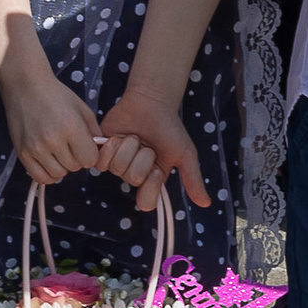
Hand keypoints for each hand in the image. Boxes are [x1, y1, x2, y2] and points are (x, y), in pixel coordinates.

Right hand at [0, 34, 102, 184]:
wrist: (26, 87)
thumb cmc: (57, 95)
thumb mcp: (82, 108)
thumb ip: (94, 131)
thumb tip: (100, 151)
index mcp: (71, 127)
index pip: (89, 160)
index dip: (90, 154)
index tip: (85, 146)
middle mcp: (53, 140)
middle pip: (74, 167)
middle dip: (76, 158)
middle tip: (70, 145)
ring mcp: (36, 148)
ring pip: (58, 174)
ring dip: (62, 166)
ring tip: (58, 152)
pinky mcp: (22, 153)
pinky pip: (40, 177)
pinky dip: (48, 174)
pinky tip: (49, 162)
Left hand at [96, 85, 210, 211]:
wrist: (150, 102)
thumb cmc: (169, 127)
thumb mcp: (185, 153)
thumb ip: (193, 179)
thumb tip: (206, 204)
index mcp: (153, 179)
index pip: (146, 202)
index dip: (150, 186)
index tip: (157, 169)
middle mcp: (134, 174)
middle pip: (132, 179)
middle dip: (142, 157)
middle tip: (148, 145)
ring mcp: (117, 164)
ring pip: (117, 168)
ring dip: (128, 147)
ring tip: (135, 136)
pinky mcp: (103, 153)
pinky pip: (101, 162)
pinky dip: (111, 147)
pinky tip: (118, 137)